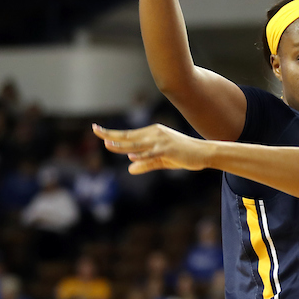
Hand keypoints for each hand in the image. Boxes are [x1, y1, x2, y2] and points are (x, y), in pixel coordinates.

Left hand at [93, 123, 210, 172]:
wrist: (204, 153)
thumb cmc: (184, 155)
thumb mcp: (162, 160)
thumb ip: (146, 164)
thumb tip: (129, 168)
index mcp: (152, 133)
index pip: (128, 134)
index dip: (113, 134)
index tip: (97, 130)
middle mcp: (154, 134)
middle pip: (129, 136)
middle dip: (111, 134)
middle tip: (95, 130)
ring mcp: (161, 141)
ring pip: (137, 144)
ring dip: (121, 145)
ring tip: (107, 144)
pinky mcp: (168, 150)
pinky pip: (152, 153)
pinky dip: (141, 155)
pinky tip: (131, 155)